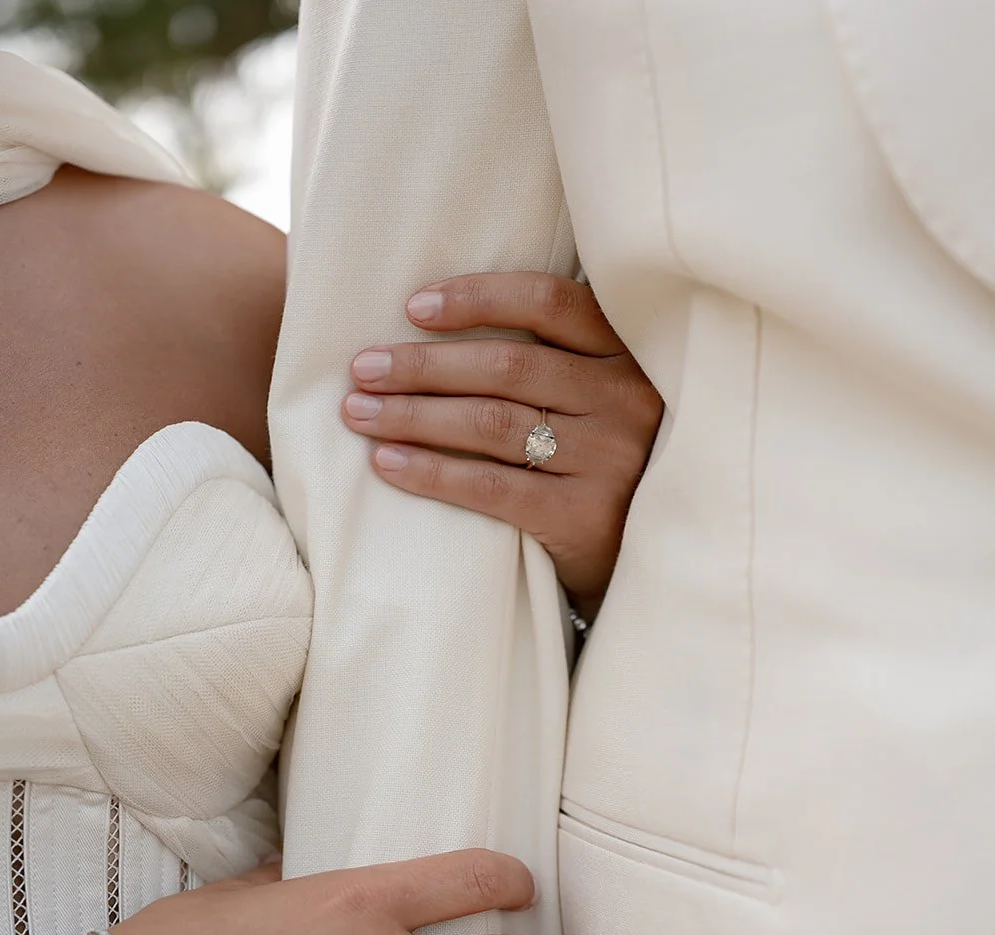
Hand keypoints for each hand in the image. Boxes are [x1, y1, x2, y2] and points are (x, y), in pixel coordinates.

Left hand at [343, 272, 662, 615]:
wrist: (655, 555)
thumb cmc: (606, 461)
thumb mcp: (602, 396)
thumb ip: (556, 356)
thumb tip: (437, 320)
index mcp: (628, 352)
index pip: (549, 302)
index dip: (477, 298)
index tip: (413, 308)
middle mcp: (624, 398)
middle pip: (505, 366)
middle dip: (422, 365)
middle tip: (363, 368)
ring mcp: (607, 458)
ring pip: (490, 423)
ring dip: (413, 415)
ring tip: (359, 413)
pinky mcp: (582, 515)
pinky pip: (491, 486)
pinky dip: (431, 472)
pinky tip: (388, 463)